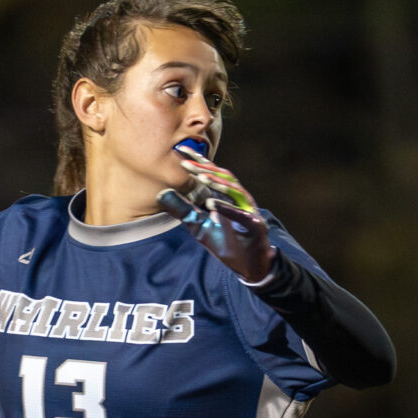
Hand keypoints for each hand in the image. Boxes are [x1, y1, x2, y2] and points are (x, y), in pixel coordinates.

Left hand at [157, 141, 277, 284]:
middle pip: (223, 176)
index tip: (179, 150)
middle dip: (205, 168)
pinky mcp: (255, 225)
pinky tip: (210, 204)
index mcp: (227, 196)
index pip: (212, 174)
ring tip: (199, 177)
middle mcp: (239, 199)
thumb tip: (161, 194)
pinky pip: (240, 214)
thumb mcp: (199, 226)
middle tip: (185, 162)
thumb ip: (183, 209)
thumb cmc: (228, 244)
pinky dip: (225, 208)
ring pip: (234, 190)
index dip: (197, 161)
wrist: (251, 267)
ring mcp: (249, 210)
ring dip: (217, 183)